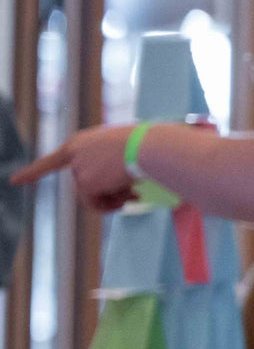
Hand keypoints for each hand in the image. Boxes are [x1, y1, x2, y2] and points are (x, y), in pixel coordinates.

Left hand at [12, 124, 137, 210]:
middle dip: (108, 195)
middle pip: (84, 185)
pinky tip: (131, 194)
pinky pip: (96, 205)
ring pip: (91, 196)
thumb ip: (108, 166)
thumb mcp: (120, 149)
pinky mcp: (85, 184)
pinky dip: (113, 205)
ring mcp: (77, 170)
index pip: (51, 161)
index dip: (32, 172)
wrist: (146, 147)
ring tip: (135, 193)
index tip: (13, 181)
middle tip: (133, 196)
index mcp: (79, 143)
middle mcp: (73, 156)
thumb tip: (118, 195)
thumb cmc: (142, 144)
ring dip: (114, 199)